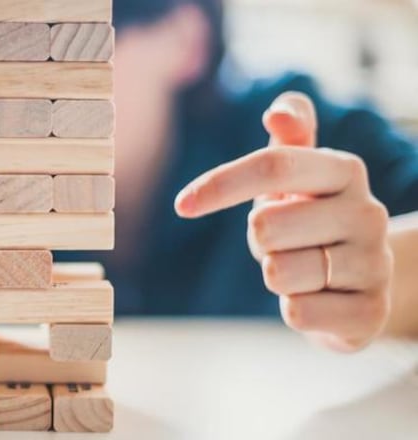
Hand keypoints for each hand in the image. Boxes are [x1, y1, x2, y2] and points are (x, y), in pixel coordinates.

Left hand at [174, 92, 392, 351]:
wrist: (360, 283)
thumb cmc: (310, 218)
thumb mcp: (298, 176)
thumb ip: (291, 135)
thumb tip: (277, 112)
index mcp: (344, 171)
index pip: (274, 165)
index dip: (220, 184)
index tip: (182, 205)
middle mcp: (367, 213)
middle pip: (265, 226)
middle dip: (259, 241)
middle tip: (284, 242)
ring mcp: (374, 264)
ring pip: (278, 273)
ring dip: (275, 275)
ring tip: (302, 270)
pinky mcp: (371, 312)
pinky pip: (299, 313)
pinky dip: (293, 309)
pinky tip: (315, 299)